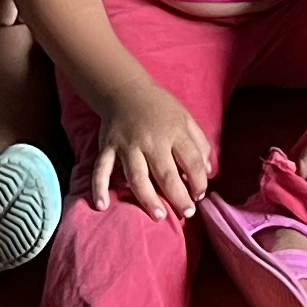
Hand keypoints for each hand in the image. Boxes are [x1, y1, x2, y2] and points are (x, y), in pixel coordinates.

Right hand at [78, 81, 216, 218]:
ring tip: (159, 216)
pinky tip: (102, 205)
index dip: (199, 181)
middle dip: (178, 197)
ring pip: (137, 176)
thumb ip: (199, 144)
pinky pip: (101, 169)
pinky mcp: (108, 147)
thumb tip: (207, 172)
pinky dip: (99, 187)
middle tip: (187, 214)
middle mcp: (151, 140)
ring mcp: (128, 145)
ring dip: (148, 198)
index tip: (200, 195)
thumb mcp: (186, 118)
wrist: (125, 90)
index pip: (192, 161)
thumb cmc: (160, 108)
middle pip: (166, 173)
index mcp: (175, 131)